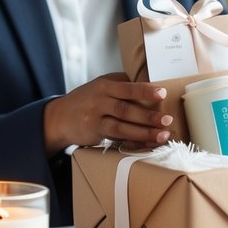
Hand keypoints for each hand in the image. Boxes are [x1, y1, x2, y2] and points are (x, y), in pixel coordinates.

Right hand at [43, 73, 172, 152]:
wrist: (60, 116)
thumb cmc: (88, 99)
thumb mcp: (101, 86)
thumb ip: (121, 85)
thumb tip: (152, 86)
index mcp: (105, 85)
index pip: (127, 87)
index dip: (145, 90)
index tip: (163, 93)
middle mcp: (99, 100)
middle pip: (126, 108)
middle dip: (148, 115)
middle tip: (167, 120)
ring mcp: (95, 117)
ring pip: (122, 125)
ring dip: (144, 131)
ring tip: (162, 135)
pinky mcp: (94, 132)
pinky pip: (116, 137)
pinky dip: (133, 140)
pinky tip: (147, 142)